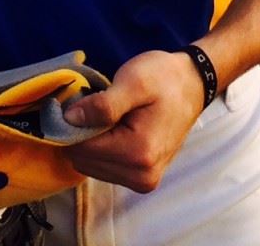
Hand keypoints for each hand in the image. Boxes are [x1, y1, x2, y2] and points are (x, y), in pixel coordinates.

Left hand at [62, 50, 205, 192]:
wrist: (191, 85)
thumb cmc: (163, 78)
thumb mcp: (133, 82)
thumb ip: (103, 105)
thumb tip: (69, 120)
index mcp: (139, 153)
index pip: (82, 148)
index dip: (71, 123)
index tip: (76, 99)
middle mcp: (141, 176)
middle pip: (84, 160)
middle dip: (80, 132)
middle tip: (94, 104)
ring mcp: (142, 181)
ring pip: (89, 165)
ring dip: (88, 140)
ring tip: (105, 115)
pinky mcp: (140, 179)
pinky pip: (102, 167)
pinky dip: (99, 147)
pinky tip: (111, 127)